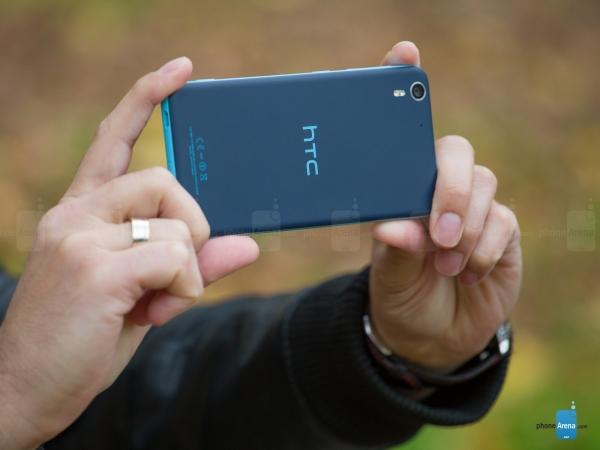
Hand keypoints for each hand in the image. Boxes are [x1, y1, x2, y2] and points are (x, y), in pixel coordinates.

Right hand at [0, 57, 258, 449]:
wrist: (26, 391)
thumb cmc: (86, 338)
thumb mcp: (145, 294)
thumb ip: (191, 264)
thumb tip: (249, 244)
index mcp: (82, 211)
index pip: (112, 137)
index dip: (145, 99)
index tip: (180, 71)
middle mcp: (75, 213)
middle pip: (162, 177)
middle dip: (191, 223)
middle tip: (178, 267)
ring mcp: (79, 236)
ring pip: (174, 219)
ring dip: (188, 264)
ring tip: (163, 299)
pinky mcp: (93, 268)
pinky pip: (174, 254)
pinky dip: (186, 286)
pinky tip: (158, 311)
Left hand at [369, 42, 521, 372]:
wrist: (430, 336)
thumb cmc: (399, 295)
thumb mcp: (386, 276)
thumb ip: (393, 250)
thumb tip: (395, 226)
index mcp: (400, 188)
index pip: (403, 132)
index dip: (403, 86)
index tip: (404, 53)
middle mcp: (437, 188)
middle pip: (454, 151)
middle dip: (448, 187)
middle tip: (437, 231)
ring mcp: (471, 205)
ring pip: (482, 184)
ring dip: (464, 227)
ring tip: (445, 263)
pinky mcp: (501, 230)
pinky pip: (502, 221)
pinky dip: (484, 249)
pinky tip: (467, 271)